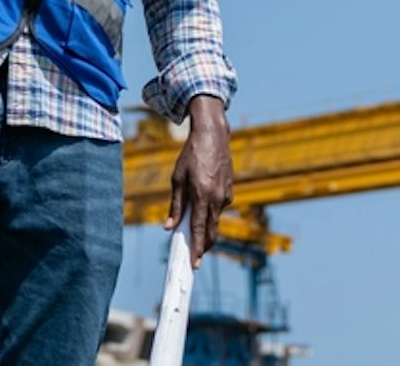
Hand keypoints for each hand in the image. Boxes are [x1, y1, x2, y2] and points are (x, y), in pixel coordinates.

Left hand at [165, 94, 233, 266]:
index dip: (196, 249)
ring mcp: (226, 195)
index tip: (194, 264)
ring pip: (215, 220)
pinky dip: (210, 211)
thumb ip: (175, 205)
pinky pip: (219, 207)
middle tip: (195, 258)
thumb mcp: (177, 179)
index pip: (198, 229)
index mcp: (202, 196)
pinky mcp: (230, 190)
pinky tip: (202, 203)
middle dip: (204, 246)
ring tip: (194, 230)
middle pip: (211, 231)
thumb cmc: (191, 155)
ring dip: (206, 228)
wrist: (213, 135)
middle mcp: (217, 199)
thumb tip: (169, 226)